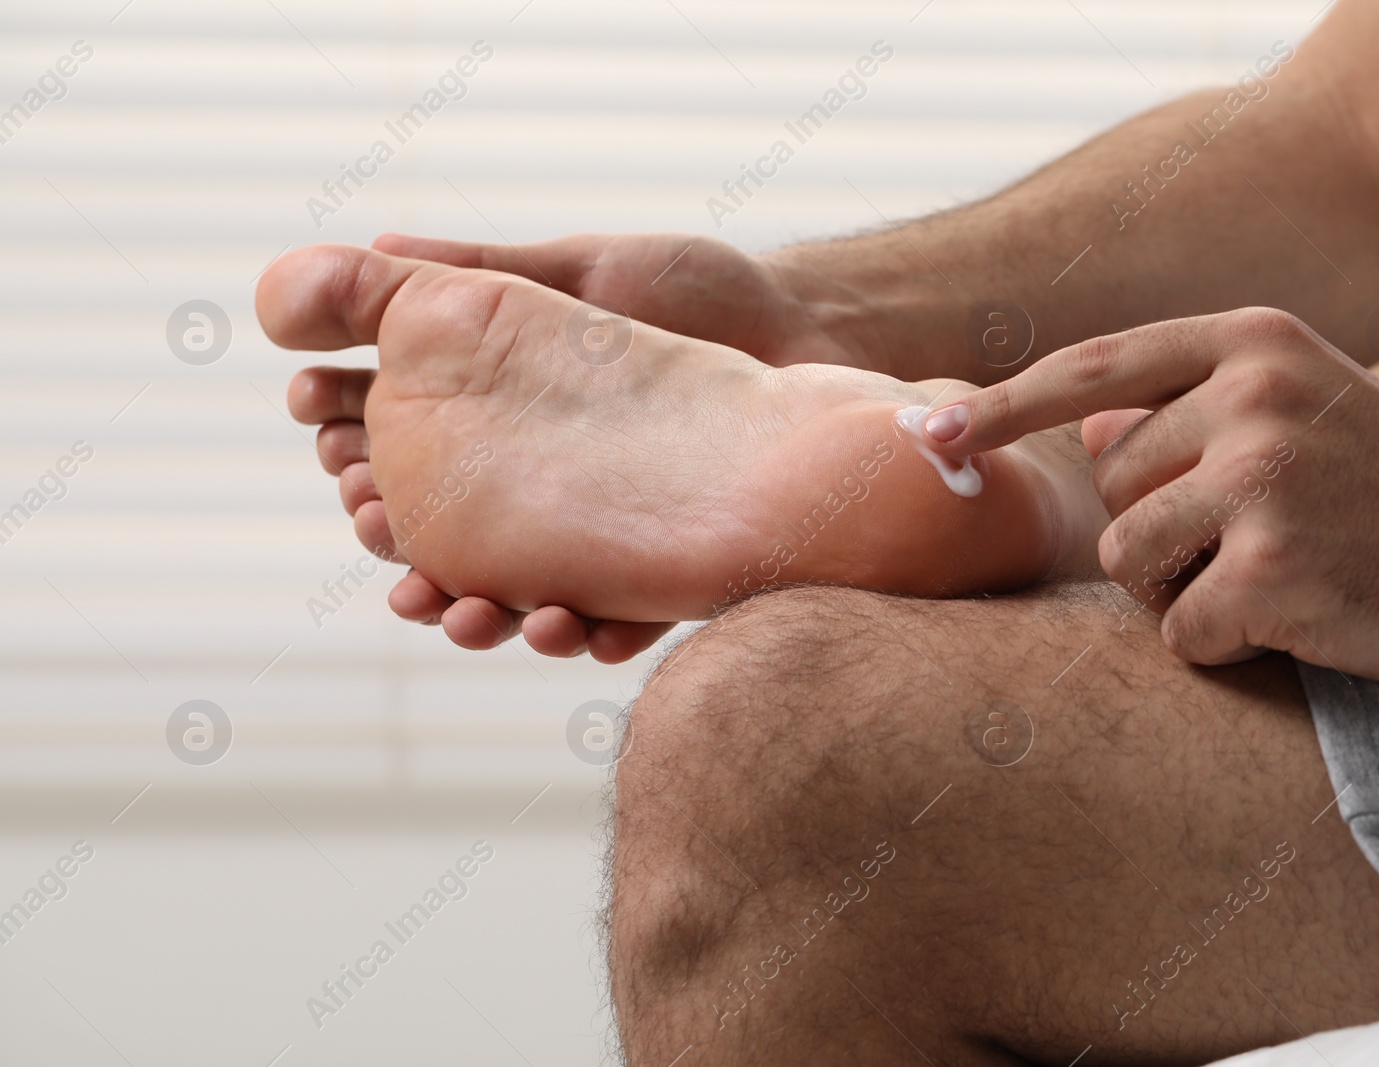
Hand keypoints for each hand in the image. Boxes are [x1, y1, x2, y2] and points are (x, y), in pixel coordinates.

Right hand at [288, 231, 863, 661]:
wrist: (817, 328)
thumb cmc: (704, 288)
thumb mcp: (587, 270)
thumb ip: (488, 271)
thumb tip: (378, 247)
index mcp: (516, 413)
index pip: (411, 447)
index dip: (359, 451)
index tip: (328, 443)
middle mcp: (550, 482)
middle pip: (448, 537)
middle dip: (404, 551)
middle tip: (384, 548)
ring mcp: (608, 529)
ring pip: (521, 593)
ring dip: (482, 615)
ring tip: (470, 615)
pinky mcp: (674, 564)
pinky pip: (622, 617)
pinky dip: (589, 631)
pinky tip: (569, 628)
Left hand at [918, 307, 1378, 682]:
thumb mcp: (1297, 404)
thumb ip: (1189, 403)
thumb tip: (1087, 422)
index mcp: (1250, 340)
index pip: (1092, 367)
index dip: (1003, 405)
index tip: (933, 432)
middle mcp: (1250, 394)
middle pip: (1109, 481)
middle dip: (1156, 522)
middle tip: (1253, 532)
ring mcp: (1262, 477)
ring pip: (1129, 558)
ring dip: (1179, 586)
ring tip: (1270, 571)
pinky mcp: (1272, 568)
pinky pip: (1178, 627)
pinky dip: (1219, 640)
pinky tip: (1294, 614)